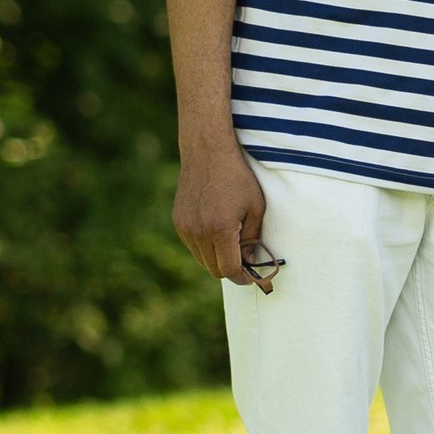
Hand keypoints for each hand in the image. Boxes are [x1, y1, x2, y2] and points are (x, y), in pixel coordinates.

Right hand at [173, 135, 271, 290]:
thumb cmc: (238, 178)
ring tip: (235, 248)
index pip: (229, 269)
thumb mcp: (255, 208)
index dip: (243, 278)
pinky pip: (193, 246)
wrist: (207, 154)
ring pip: (202, 260)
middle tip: (247, 265)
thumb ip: (252, 238)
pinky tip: (219, 235)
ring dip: (218, 260)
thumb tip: (251, 263)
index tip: (254, 279)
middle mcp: (198, 231)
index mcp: (220, 229)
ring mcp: (185, 227)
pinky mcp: (178, 222)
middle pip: (214, 269)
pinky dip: (206, 248)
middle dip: (232, 271)